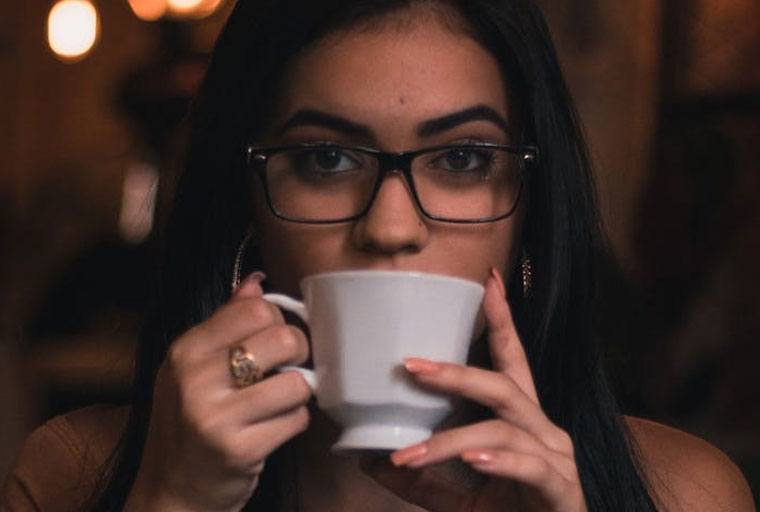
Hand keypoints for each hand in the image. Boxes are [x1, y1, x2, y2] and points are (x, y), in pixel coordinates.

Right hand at [125, 273, 312, 511]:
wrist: (172, 491)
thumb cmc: (187, 423)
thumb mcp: (192, 368)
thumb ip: (225, 322)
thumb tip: (257, 282)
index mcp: (185, 350)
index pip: (256, 309)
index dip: (277, 321)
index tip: (273, 339)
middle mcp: (195, 379)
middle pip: (283, 339)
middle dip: (298, 353)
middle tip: (286, 368)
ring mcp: (216, 417)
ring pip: (297, 382)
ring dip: (298, 393)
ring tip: (279, 401)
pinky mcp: (241, 450)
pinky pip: (297, 419)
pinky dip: (295, 422)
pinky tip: (274, 427)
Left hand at [363, 268, 586, 511]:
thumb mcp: (457, 497)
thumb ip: (421, 478)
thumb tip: (371, 459)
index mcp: (521, 420)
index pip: (511, 360)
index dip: (502, 320)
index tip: (488, 281)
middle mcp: (542, 430)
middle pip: (503, 385)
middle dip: (457, 372)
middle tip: (411, 366)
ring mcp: (555, 458)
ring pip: (502, 430)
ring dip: (452, 440)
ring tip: (411, 453)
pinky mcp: (561, 489)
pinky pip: (530, 466)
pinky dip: (498, 462)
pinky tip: (472, 461)